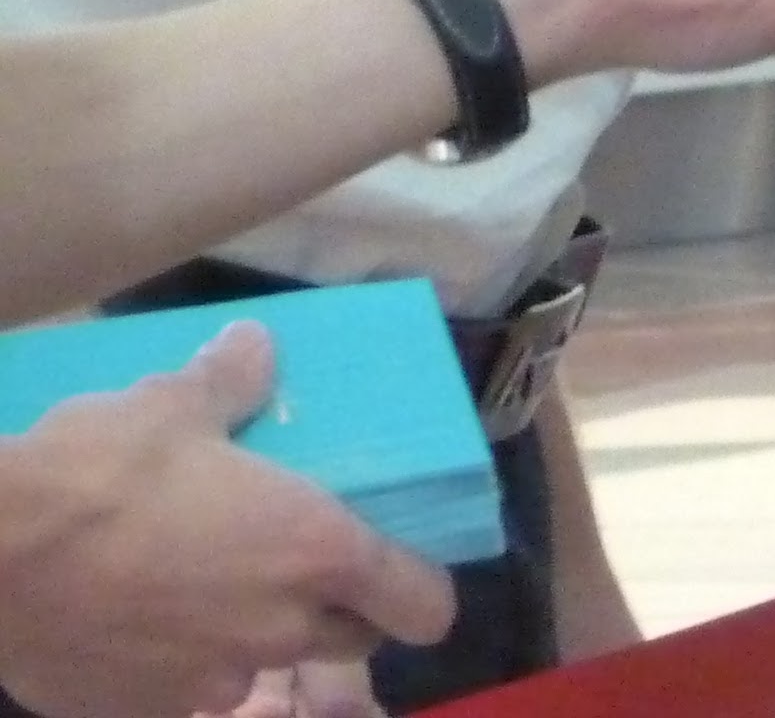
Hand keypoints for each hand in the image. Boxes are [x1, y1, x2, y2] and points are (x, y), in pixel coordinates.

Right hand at [0, 325, 451, 717]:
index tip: (404, 572)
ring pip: (260, 668)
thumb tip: (256, 349)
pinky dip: (171, 666)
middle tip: (297, 569)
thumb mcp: (170, 406)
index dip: (421, 590)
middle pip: (349, 641)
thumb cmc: (99, 474)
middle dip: (340, 612)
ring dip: (248, 638)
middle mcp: (276, 629)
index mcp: (313, 552)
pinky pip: (179, 693)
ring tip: (199, 591)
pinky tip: (133, 624)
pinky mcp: (136, 712)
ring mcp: (206, 683)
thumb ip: (230, 383)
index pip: (419, 603)